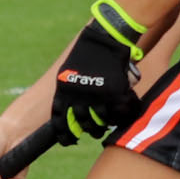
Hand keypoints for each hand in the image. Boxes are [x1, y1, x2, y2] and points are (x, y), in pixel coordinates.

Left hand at [52, 2, 145, 145]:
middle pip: (81, 125)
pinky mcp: (113, 93)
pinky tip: (120, 115)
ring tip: (104, 127)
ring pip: (99, 123)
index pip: (59, 120)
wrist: (105, 37)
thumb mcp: (69, 71)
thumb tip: (69, 110)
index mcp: (63, 91)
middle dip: (87, 131)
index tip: (69, 141)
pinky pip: (117, 113)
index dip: (64, 134)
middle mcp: (77, 96)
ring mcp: (96, 96)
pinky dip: (119, 116)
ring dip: (102, 127)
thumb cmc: (87, 53)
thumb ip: (69, 91)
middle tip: (92, 132)